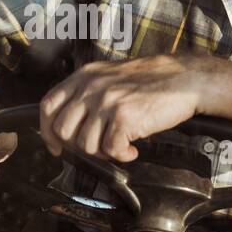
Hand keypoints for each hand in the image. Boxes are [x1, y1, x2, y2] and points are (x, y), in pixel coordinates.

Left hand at [39, 54, 205, 162]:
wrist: (185, 78)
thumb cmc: (152, 80)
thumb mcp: (110, 76)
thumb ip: (88, 92)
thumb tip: (71, 121)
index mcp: (85, 76)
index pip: (49, 105)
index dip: (47, 130)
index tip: (55, 145)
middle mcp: (91, 87)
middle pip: (64, 129)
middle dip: (78, 145)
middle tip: (99, 146)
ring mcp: (106, 102)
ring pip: (85, 144)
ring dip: (103, 152)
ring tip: (120, 144)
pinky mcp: (124, 118)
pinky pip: (111, 150)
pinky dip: (123, 155)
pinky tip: (133, 148)